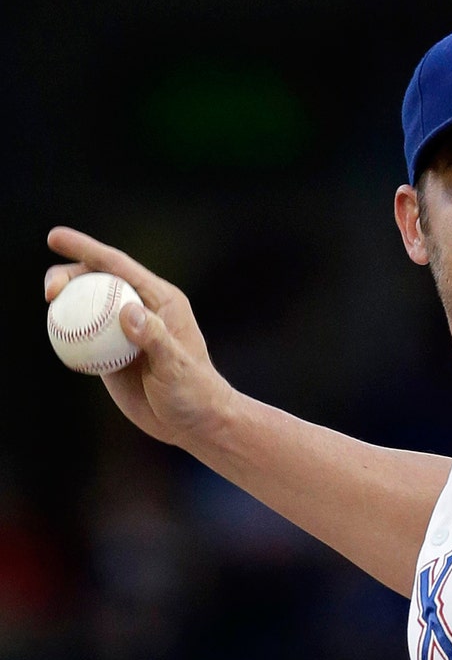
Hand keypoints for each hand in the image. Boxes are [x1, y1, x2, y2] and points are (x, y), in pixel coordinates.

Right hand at [45, 227, 235, 447]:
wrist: (194, 422)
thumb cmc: (193, 391)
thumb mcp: (175, 364)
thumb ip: (152, 337)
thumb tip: (126, 311)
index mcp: (161, 299)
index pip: (117, 266)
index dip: (85, 248)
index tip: (54, 237)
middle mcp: (141, 308)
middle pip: (96, 280)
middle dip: (67, 274)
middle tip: (50, 291)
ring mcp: (123, 330)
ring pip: (85, 305)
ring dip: (63, 301)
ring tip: (49, 306)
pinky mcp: (111, 352)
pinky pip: (82, 334)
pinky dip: (64, 330)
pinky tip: (52, 333)